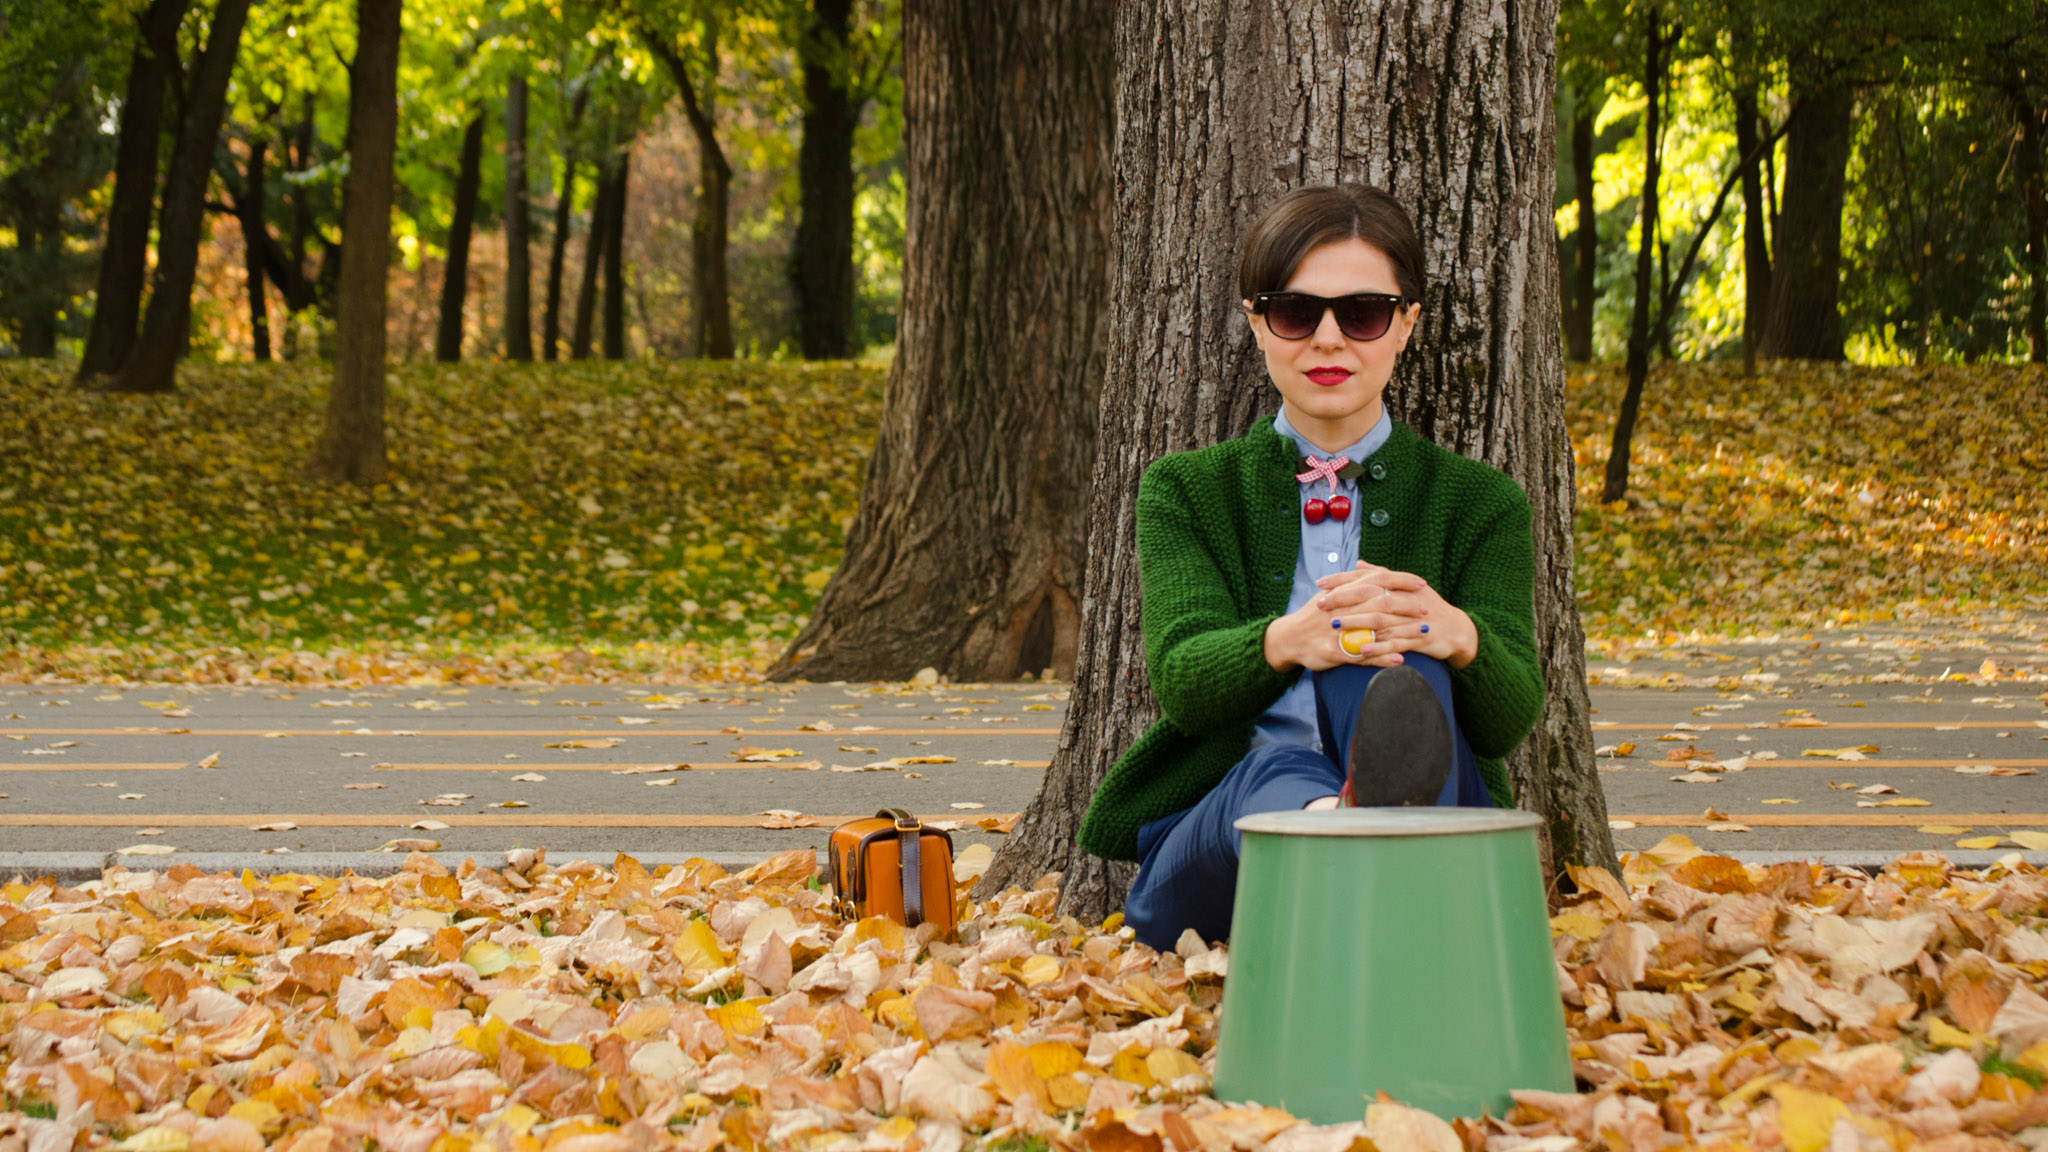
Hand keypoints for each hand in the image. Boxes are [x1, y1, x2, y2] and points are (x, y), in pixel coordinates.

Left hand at [1309, 562, 1477, 668]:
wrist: (1456, 630)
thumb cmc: (1428, 608)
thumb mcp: (1406, 588)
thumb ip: (1381, 575)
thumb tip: (1359, 563)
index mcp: (1399, 585)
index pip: (1367, 578)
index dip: (1342, 580)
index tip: (1320, 583)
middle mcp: (1405, 598)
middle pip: (1369, 596)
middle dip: (1342, 600)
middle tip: (1319, 604)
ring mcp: (1411, 619)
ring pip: (1379, 620)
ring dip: (1354, 623)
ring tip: (1333, 626)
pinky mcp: (1418, 639)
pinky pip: (1394, 644)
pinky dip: (1377, 647)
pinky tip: (1359, 650)